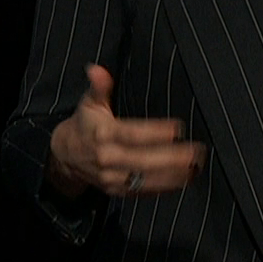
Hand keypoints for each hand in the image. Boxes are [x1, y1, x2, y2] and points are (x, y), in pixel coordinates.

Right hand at [50, 64, 207, 197]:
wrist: (65, 158)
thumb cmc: (84, 125)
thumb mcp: (89, 103)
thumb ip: (99, 87)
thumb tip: (97, 69)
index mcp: (102, 134)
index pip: (132, 134)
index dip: (155, 132)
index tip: (178, 128)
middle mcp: (107, 158)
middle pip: (143, 160)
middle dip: (172, 157)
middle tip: (196, 150)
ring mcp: (112, 178)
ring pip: (146, 179)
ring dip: (174, 174)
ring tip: (196, 165)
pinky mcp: (117, 192)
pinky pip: (144, 191)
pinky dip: (165, 187)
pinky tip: (184, 179)